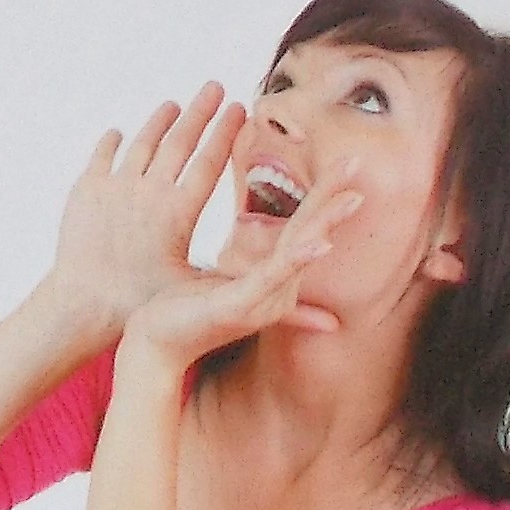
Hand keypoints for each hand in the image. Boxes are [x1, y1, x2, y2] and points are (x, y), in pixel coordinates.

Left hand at [41, 87, 241, 347]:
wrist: (80, 304)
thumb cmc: (139, 303)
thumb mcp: (191, 288)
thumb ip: (238, 282)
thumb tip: (298, 298)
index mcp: (178, 211)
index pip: (209, 160)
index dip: (226, 131)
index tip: (238, 108)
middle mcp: (148, 190)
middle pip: (179, 140)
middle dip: (200, 110)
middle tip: (214, 87)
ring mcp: (115, 186)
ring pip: (141, 142)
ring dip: (159, 121)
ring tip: (173, 105)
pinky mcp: (86, 190)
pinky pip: (102, 156)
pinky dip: (113, 141)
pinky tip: (120, 133)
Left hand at [119, 181, 363, 371]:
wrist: (153, 348)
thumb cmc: (182, 314)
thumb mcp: (224, 285)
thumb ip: (251, 266)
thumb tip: (263, 256)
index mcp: (269, 281)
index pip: (301, 228)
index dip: (323, 196)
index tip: (345, 164)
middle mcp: (274, 292)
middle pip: (308, 234)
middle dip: (333, 199)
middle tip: (356, 162)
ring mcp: (260, 301)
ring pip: (298, 252)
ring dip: (325, 222)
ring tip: (350, 197)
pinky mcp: (239, 307)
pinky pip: (271, 277)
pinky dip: (297, 260)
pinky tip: (318, 243)